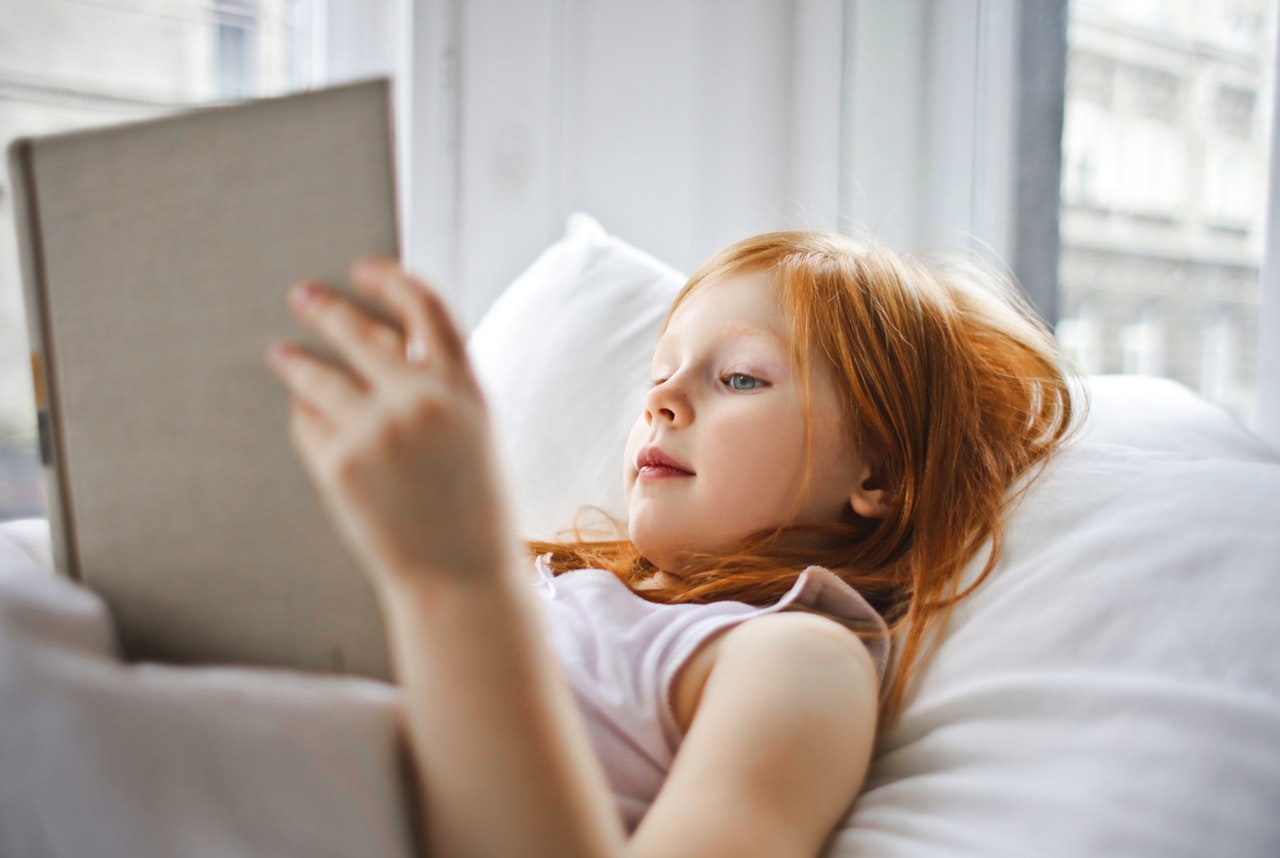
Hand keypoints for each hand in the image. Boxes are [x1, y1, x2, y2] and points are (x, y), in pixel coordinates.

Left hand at [266, 258, 516, 594]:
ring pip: (319, 375)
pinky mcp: (339, 464)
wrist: (460, 579)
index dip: (392, 280)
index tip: (365, 268)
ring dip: (297, 360)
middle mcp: (419, 399)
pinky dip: (308, 419)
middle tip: (303, 296)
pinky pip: (309, 424)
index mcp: (464, 388)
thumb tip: (385, 340)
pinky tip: (309, 421)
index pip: (426, 307)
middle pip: (359, 330)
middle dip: (326, 308)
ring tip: (282, 354)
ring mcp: (375, 430)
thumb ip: (439, 387)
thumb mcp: (474, 434)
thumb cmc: (473, 509)